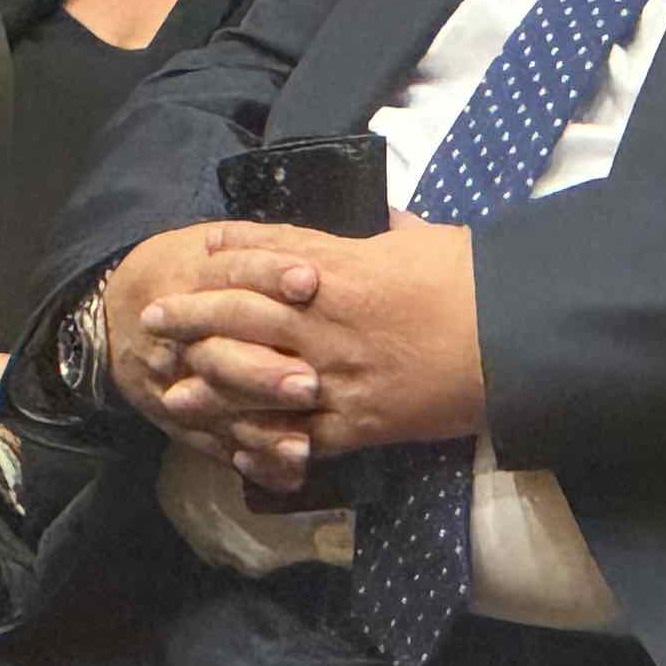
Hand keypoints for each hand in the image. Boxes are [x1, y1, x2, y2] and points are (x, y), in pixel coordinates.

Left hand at [128, 218, 485, 491]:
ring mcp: (337, 374)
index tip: (199, 248)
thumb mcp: (427, 238)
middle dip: (193, 316)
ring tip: (173, 389)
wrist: (511, 339)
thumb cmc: (474, 280)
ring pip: (255, 379)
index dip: (231, 251)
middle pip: (242, 315)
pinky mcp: (359, 421)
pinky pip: (298, 435)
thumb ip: (391, 234)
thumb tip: (382, 220)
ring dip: (209, 385)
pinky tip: (236, 445)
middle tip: (154, 319)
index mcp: (343, 268)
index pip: (270, 254)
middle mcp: (325, 321)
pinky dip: (264, 442)